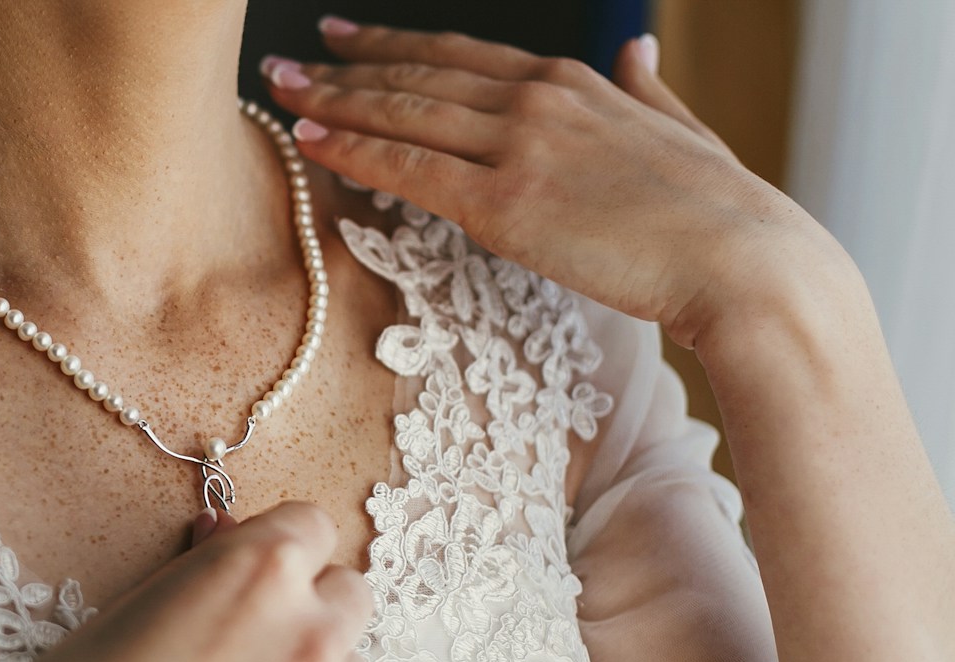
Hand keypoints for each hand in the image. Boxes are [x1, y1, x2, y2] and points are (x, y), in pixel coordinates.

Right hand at [0, 502, 371, 661]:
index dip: (270, 549)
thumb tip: (228, 538)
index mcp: (260, 573)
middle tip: (239, 641)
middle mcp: (311, 639)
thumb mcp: (128, 608)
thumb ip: (201, 571)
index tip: (244, 574)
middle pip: (349, 594)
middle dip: (304, 606)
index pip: (311, 526)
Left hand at [261, 19, 840, 345]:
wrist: (744, 262)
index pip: (461, 56)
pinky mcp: (505, 204)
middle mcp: (538, 101)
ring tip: (279, 92)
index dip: (395, 46)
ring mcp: (519, 148)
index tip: (344, 37)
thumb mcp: (684, 131)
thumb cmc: (720, 214)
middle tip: (285, 62)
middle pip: (417, 75)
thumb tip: (637, 49)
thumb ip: (647, 91)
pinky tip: (309, 140)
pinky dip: (353, 150)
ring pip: (402, 113)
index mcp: (575, 83)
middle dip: (343, 67)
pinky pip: (410, 169)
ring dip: (331, 100)